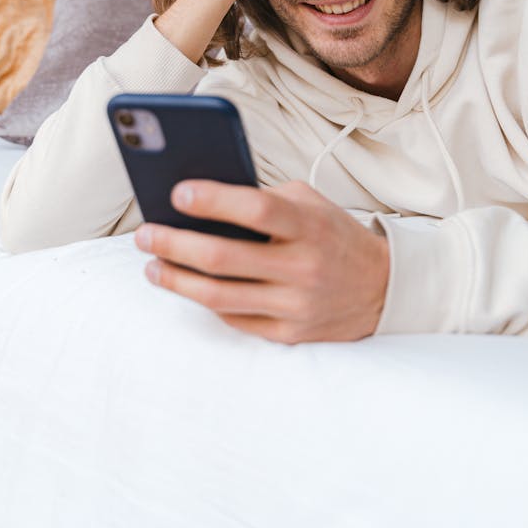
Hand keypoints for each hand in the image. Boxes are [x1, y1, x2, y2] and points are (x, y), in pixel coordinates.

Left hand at [134, 181, 389, 343]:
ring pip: (219, 296)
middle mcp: (303, 267)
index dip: (213, 200)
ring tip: (152, 265)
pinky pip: (234, 318)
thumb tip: (200, 201)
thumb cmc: (332, 235)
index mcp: (309, 225)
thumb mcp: (310, 203)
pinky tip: (186, 285)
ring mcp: (296, 305)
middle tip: (145, 235)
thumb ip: (263, 198)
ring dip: (175, 279)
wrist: (382, 288)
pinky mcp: (289, 333)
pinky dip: (205, 301)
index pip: (256, 209)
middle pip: (223, 258)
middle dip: (173, 244)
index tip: (177, 193)